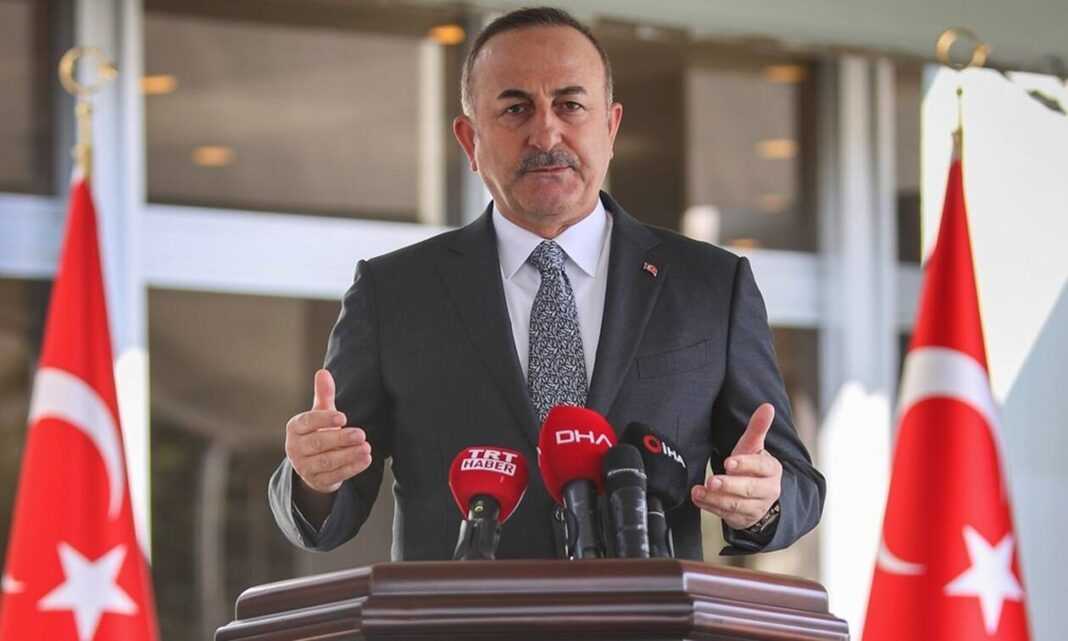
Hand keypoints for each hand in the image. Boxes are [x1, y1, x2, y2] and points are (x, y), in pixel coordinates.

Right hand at [285, 369, 372, 493]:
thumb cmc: (318, 431)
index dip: (324, 420)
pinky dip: (352, 468)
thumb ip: (323, 394)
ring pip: (327, 461)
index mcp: (294, 428)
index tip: (343, 417)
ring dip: (348, 455)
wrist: (313, 464)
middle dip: (340, 439)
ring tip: (366, 447)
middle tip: (361, 433)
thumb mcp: (320, 412)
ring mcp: (305, 467)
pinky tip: (366, 459)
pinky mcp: (318, 481)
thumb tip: (323, 372)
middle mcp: (295, 448)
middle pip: (318, 444)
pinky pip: (335, 475)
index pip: (306, 422)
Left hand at [691, 403, 782, 529]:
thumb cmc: (752, 467)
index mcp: (771, 471)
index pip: (761, 468)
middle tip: (712, 480)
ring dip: (716, 498)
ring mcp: (755, 508)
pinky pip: (725, 515)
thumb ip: (758, 428)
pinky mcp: (742, 519)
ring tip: (700, 490)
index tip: (728, 463)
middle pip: (749, 489)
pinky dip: (710, 507)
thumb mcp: (754, 447)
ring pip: (736, 505)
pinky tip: (698, 498)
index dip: (745, 465)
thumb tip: (767, 406)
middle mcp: (767, 491)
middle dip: (730, 485)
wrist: (758, 496)